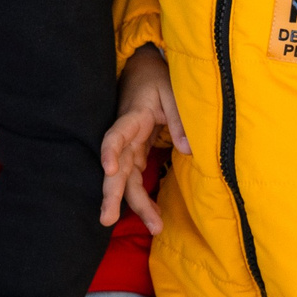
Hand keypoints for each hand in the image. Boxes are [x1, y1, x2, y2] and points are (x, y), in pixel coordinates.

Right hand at [99, 46, 188, 232]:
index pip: (115, 135)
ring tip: (154, 227)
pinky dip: (142, 196)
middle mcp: (126, 135)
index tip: (108, 169)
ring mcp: (129, 146)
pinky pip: (134, 178)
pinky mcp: (135, 151)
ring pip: (126, 179)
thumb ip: (179, 119)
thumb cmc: (157, 78)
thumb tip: (188, 150)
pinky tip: (153, 214)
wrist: (142, 69)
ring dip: (136, 204)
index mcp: (132, 118)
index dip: (110, 151)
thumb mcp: (173, 91)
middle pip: (116, 169)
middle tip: (107, 219)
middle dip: (113, 195)